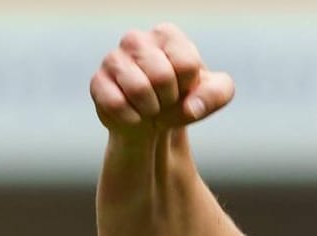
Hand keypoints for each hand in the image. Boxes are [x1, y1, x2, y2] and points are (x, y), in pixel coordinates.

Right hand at [90, 23, 235, 132]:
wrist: (154, 120)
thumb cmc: (184, 98)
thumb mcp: (213, 94)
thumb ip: (219, 93)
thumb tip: (192, 107)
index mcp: (167, 35)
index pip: (186, 64)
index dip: (189, 87)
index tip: (184, 87)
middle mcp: (137, 39)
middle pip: (162, 76)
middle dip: (170, 99)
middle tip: (165, 99)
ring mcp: (113, 59)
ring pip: (138, 89)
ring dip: (151, 109)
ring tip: (150, 106)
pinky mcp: (97, 82)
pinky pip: (116, 104)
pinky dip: (132, 118)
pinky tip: (133, 114)